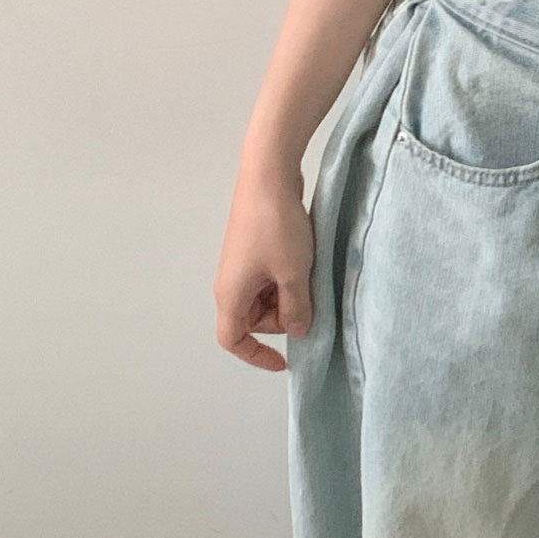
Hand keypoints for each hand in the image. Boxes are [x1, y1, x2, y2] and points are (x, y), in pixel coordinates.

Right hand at [213, 168, 313, 371]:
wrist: (268, 176)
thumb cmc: (276, 228)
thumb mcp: (294, 275)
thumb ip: (298, 309)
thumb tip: (299, 332)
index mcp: (231, 295)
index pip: (233, 340)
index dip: (256, 356)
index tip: (285, 361)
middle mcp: (230, 283)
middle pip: (255, 319)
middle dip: (283, 318)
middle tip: (309, 298)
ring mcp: (241, 265)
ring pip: (266, 298)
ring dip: (289, 295)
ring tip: (308, 274)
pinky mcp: (254, 248)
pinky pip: (270, 277)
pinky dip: (287, 278)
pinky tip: (305, 261)